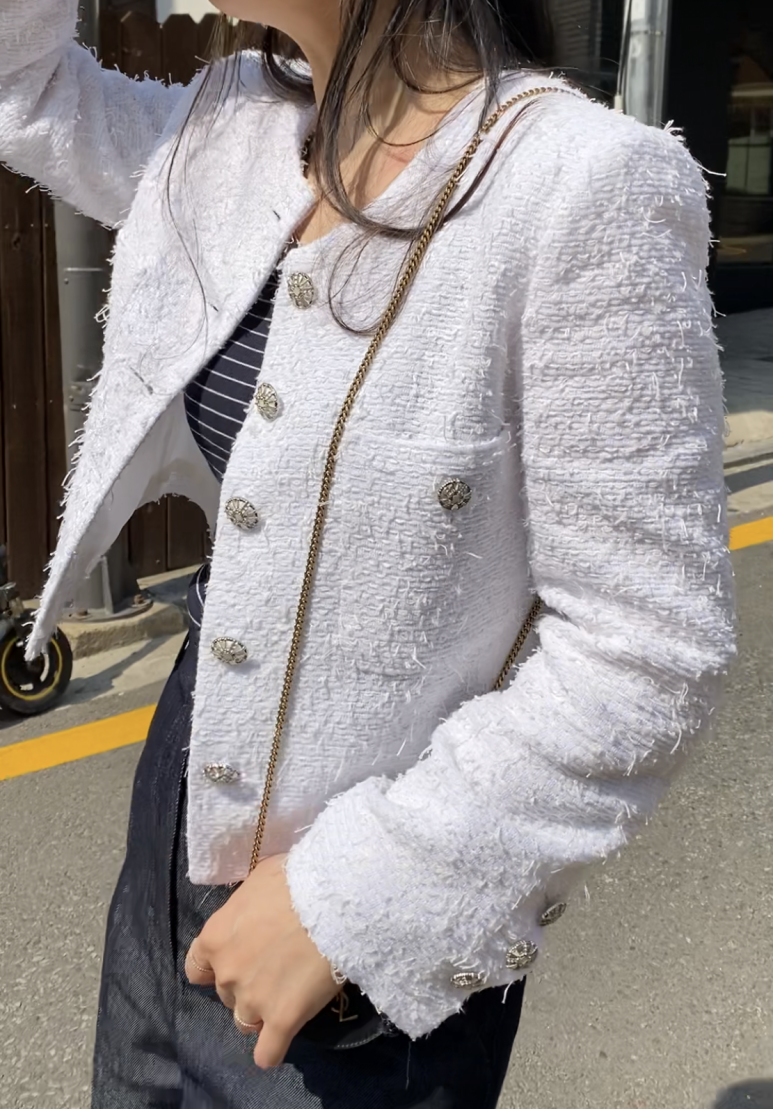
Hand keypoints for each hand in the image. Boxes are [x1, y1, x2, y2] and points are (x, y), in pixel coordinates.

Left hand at [185, 853, 340, 1068]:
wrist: (333, 900)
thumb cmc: (296, 880)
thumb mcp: (259, 881)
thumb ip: (245, 906)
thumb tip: (253, 910)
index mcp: (215, 938)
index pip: (197, 969)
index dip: (216, 967)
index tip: (238, 960)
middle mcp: (227, 974)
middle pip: (227, 994)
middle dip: (246, 985)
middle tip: (276, 968)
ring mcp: (252, 1000)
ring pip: (245, 1023)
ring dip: (261, 1013)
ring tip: (288, 994)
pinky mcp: (282, 1020)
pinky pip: (267, 1054)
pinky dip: (272, 1050)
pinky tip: (283, 1037)